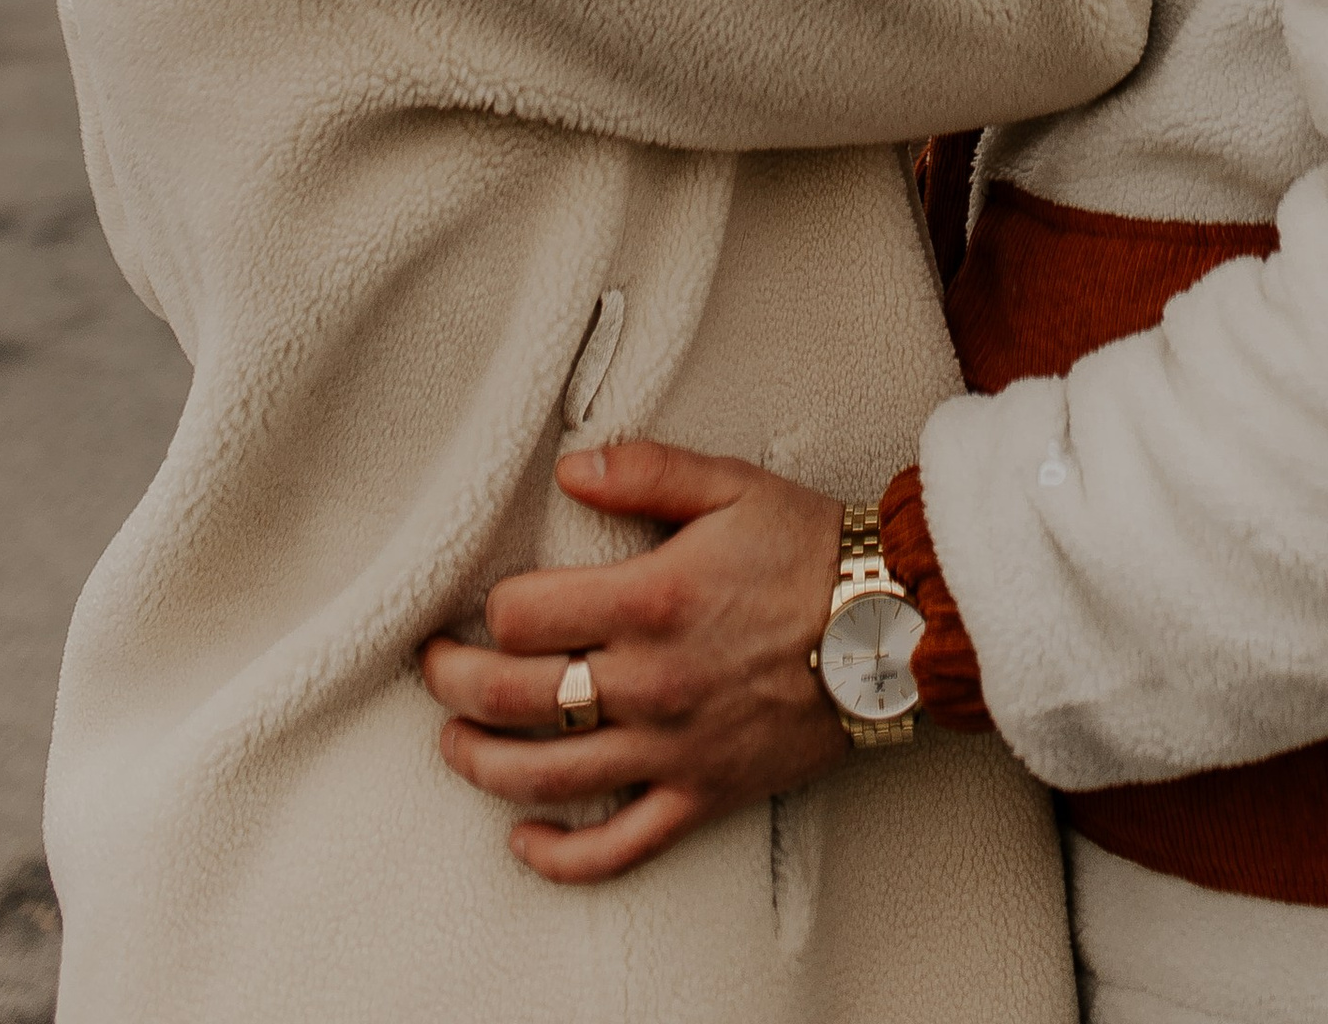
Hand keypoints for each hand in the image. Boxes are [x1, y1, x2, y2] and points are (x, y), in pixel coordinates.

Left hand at [422, 447, 846, 882]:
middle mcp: (651, 681)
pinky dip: (560, 856)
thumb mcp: (733, 485)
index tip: (486, 600)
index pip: (524, 617)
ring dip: (481, 763)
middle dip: (454, 683)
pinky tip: (524, 842)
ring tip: (453, 742)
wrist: (895, 626)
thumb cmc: (814, 550)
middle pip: (514, 699)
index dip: (492, 607)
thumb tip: (568, 470)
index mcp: (652, 600)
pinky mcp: (701, 794)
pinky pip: (618, 847)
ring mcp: (672, 747)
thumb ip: (645, 471)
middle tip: (433, 668)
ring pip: (547, 776)